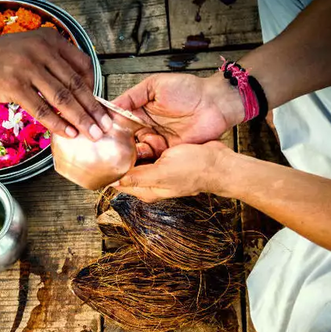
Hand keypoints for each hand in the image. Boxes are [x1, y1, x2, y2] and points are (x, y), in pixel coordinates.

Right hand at [0, 29, 111, 139]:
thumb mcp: (27, 51)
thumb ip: (50, 65)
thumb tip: (74, 93)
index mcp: (49, 39)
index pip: (82, 66)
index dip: (94, 90)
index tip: (100, 107)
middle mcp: (41, 50)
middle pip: (76, 84)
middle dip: (93, 109)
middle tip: (105, 126)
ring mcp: (28, 67)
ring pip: (63, 98)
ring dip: (80, 119)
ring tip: (91, 134)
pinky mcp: (14, 85)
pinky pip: (42, 109)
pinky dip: (57, 123)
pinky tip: (67, 133)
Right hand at [112, 73, 244, 153]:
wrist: (216, 104)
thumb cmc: (189, 90)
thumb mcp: (155, 85)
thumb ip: (132, 96)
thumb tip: (111, 106)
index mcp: (140, 111)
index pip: (118, 122)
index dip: (107, 128)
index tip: (94, 133)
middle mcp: (145, 128)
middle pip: (123, 140)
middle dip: (113, 147)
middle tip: (101, 152)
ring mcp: (156, 141)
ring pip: (134, 152)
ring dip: (126, 156)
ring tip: (115, 161)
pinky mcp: (167, 153)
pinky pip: (151, 161)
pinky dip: (142, 165)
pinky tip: (132, 166)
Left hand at [112, 141, 230, 201]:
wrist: (219, 163)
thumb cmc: (195, 170)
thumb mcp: (162, 173)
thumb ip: (138, 177)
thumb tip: (114, 181)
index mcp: (146, 190)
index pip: (119, 183)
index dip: (113, 169)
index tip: (111, 154)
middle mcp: (151, 183)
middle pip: (128, 168)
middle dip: (128, 156)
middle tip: (135, 145)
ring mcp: (159, 171)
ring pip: (139, 157)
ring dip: (141, 148)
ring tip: (150, 142)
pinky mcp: (166, 160)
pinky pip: (152, 150)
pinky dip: (152, 144)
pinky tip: (157, 140)